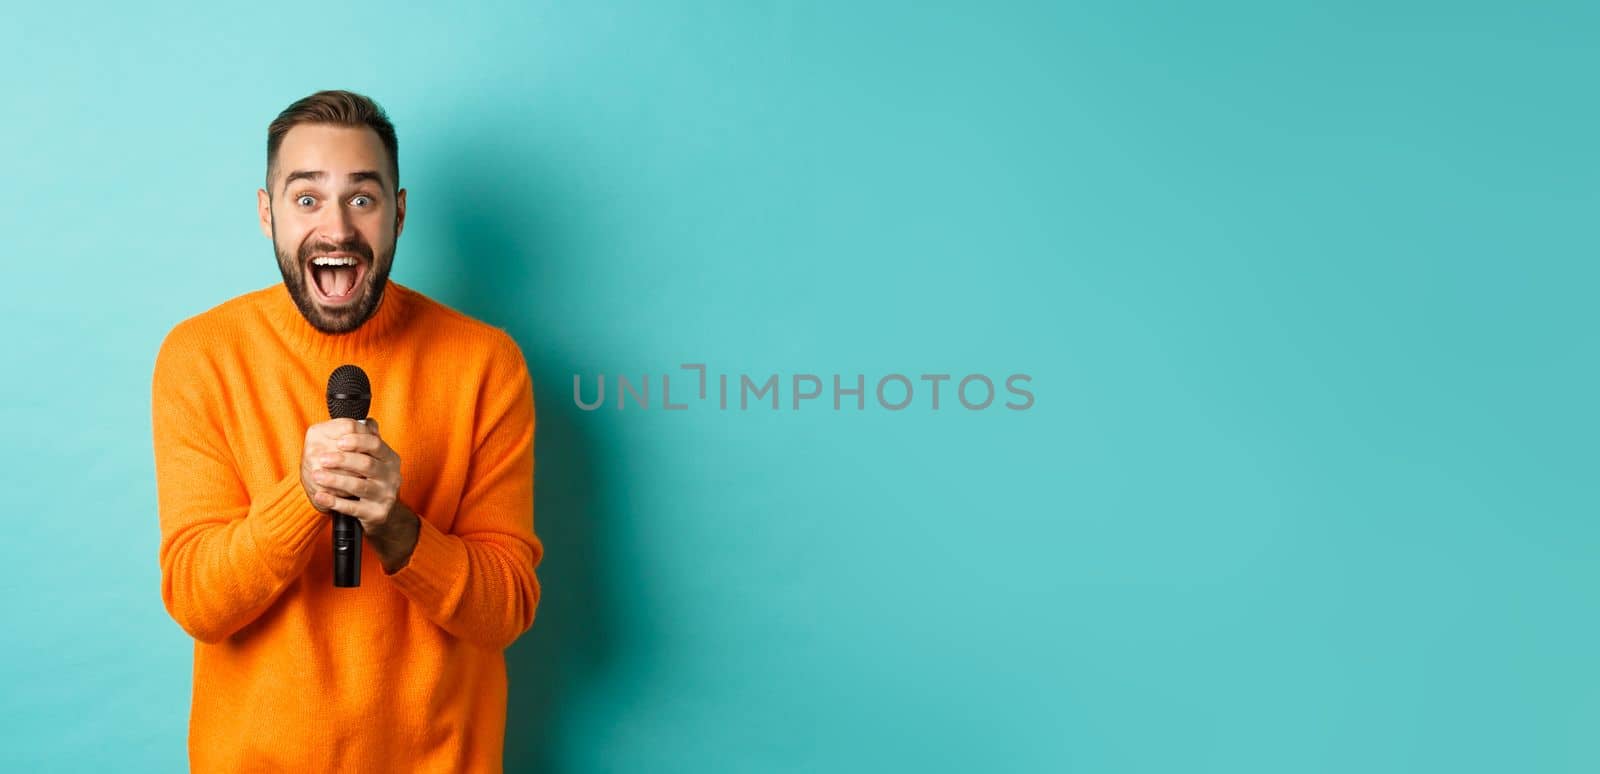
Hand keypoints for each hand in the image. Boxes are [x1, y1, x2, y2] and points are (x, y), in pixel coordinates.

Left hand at [304, 417, 405, 535]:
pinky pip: (353, 508)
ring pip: (359, 486)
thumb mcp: (373, 458)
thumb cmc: (370, 479)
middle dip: (342, 460)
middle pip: (367, 465)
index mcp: (389, 458)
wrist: (379, 511)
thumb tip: (364, 420)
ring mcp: (385, 496)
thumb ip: (367, 439)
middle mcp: (391, 476)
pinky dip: (334, 502)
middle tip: (322, 458)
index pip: (376, 445)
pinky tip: (320, 496)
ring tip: (317, 476)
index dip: (357, 441)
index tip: (339, 441)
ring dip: (335, 480)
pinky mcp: (376, 514)